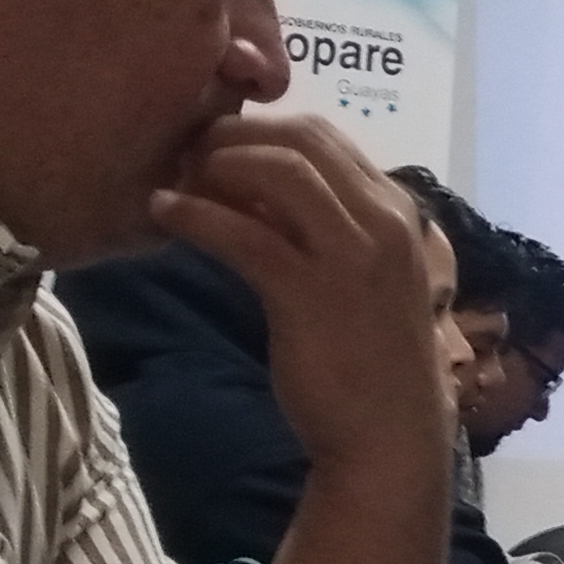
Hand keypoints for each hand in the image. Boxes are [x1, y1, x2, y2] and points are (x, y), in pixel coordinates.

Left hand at [152, 117, 440, 480]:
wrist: (388, 434)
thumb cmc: (372, 359)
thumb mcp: (361, 275)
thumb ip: (325, 227)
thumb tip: (254, 186)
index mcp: (399, 213)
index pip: (327, 136)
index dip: (262, 129)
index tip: (220, 147)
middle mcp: (385, 223)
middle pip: (301, 139)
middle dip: (235, 135)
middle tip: (189, 155)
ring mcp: (353, 256)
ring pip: (277, 170)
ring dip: (216, 164)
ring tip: (178, 180)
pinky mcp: (310, 293)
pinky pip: (243, 232)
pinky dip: (194, 214)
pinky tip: (164, 214)